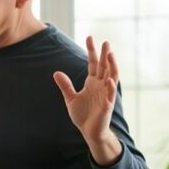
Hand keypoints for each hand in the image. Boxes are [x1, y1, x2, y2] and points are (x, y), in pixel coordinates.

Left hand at [53, 36, 122, 164]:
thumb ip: (65, 85)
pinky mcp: (107, 105)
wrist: (89, 131)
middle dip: (105, 54)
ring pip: (112, 76)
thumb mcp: (70, 98)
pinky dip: (110, 86)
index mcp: (92, 82)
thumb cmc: (83, 115)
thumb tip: (56, 73)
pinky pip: (110, 94)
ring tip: (111, 54)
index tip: (89, 37)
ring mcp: (105, 94)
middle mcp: (100, 85)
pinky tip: (108, 78)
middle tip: (105, 41)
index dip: (92, 51)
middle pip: (104, 66)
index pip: (93, 63)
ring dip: (112, 66)